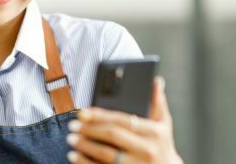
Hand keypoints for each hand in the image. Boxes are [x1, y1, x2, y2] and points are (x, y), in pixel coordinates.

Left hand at [66, 76, 182, 163]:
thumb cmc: (162, 145)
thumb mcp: (164, 124)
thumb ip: (158, 103)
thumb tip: (157, 80)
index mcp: (154, 132)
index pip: (122, 121)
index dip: (100, 115)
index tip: (82, 113)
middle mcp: (147, 149)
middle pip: (112, 136)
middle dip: (89, 129)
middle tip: (72, 125)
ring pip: (105, 155)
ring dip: (85, 146)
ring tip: (72, 139)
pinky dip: (85, 163)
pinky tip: (74, 156)